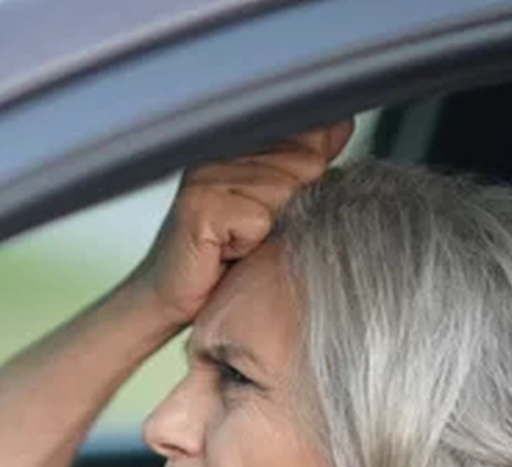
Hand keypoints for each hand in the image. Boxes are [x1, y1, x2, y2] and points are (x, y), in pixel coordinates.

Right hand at [134, 119, 354, 324]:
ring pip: (283, 193)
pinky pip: (258, 219)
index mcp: (240, 145)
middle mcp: (221, 151)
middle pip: (304, 167)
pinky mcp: (199, 204)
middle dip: (290, 208)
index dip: (307, 179)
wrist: (169, 295)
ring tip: (236, 243)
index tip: (271, 212)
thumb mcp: (272, 204)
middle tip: (251, 232)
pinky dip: (248, 244)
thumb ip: (304, 163)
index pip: (308, 141)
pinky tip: (223, 252)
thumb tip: (342, 125)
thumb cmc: (219, 256)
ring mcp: (206, 174)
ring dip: (268, 230)